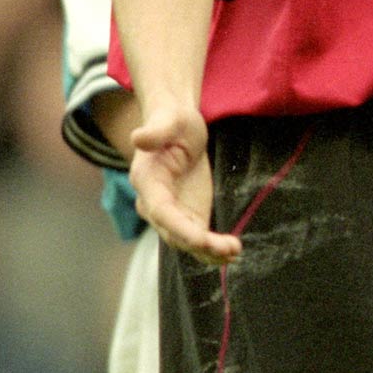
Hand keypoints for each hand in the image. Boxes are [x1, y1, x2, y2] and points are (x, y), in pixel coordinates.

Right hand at [129, 104, 240, 264]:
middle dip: (199, 244)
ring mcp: (171, 212)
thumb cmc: (172, 121)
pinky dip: (212, 248)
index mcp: (147, 181)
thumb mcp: (169, 120)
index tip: (200, 239)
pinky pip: (197, 237)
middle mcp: (154, 203)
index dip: (179, 227)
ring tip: (235, 252)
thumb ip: (156, 131)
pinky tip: (232, 252)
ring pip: (186, 240)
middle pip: (174, 232)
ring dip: (209, 251)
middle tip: (228, 249)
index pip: (160, 210)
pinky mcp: (187, 214)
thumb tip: (137, 137)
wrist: (179, 128)